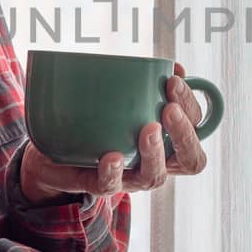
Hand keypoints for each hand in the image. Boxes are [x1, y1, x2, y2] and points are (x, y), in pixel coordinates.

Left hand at [19, 62, 211, 201]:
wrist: (55, 151)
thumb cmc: (100, 121)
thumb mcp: (126, 99)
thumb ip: (149, 84)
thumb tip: (172, 66)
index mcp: (169, 141)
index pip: (196, 129)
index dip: (191, 107)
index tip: (173, 80)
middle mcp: (156, 162)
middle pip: (190, 161)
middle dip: (184, 134)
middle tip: (170, 109)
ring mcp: (130, 177)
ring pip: (154, 176)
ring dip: (155, 152)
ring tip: (149, 128)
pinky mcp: (100, 184)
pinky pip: (111, 185)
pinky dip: (113, 171)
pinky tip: (112, 155)